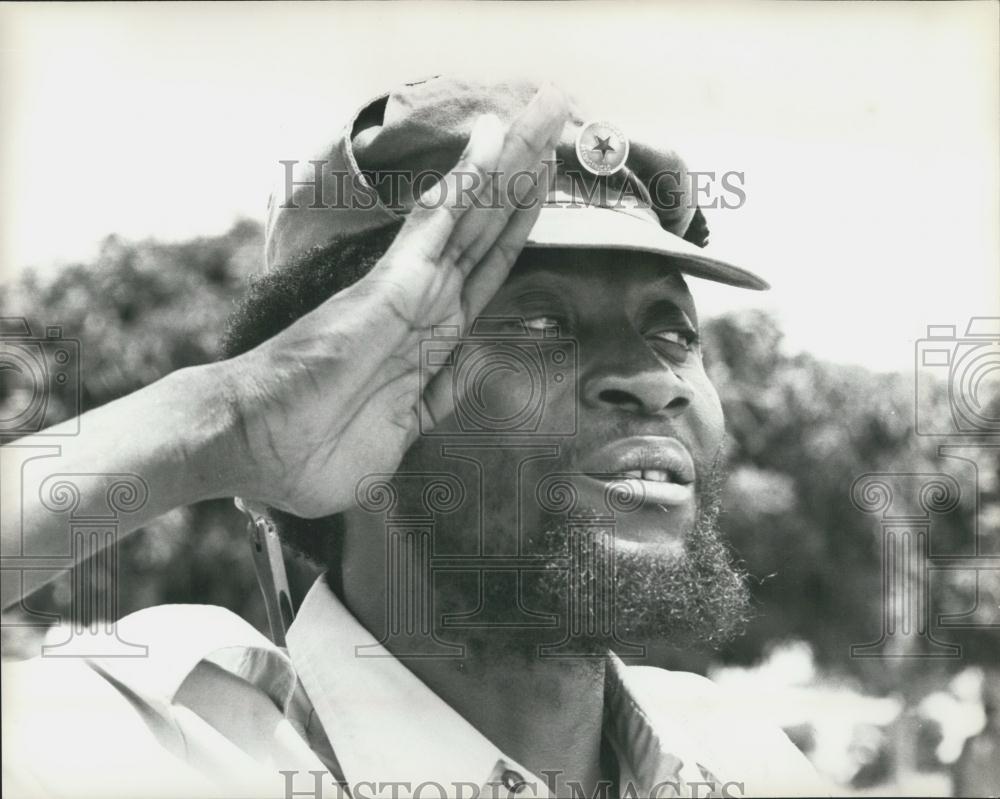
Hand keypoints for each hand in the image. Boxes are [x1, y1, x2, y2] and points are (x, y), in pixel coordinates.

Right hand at [223, 85, 568, 517]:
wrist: (255, 452)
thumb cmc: (311, 451)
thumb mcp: (400, 433)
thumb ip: (441, 394)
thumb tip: (474, 361)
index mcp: (429, 338)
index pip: (487, 268)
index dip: (518, 225)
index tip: (546, 183)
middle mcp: (424, 301)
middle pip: (488, 226)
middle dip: (526, 173)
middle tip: (558, 114)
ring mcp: (409, 288)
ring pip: (473, 212)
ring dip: (511, 160)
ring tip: (548, 109)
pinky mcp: (391, 286)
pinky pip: (436, 222)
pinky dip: (467, 182)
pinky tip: (493, 139)